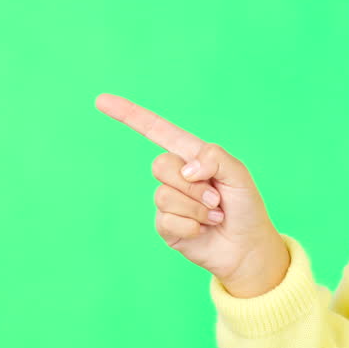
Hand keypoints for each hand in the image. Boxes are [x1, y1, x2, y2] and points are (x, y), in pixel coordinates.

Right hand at [96, 93, 289, 294]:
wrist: (246, 246)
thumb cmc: (244, 206)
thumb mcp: (237, 173)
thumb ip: (214, 158)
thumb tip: (186, 169)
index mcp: (191, 155)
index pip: (156, 130)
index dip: (129, 115)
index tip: (101, 101)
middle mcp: (176, 175)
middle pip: (160, 165)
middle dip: (193, 185)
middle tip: (216, 198)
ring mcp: (168, 201)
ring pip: (165, 195)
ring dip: (197, 208)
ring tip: (215, 215)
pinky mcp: (165, 225)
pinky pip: (166, 220)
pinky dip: (192, 226)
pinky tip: (203, 230)